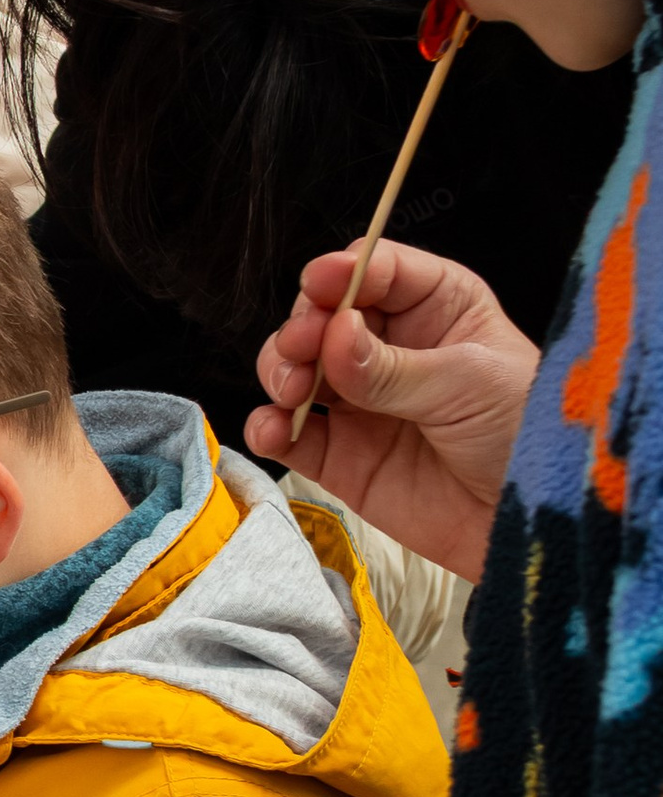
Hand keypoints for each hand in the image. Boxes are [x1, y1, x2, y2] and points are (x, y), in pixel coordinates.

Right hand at [247, 239, 537, 584]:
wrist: (528, 524)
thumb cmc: (525, 434)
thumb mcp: (468, 384)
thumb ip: (391, 366)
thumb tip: (332, 336)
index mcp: (437, 309)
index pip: (378, 272)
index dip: (344, 273)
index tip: (319, 285)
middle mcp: (392, 348)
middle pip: (323, 316)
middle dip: (304, 327)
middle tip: (301, 349)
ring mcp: (361, 403)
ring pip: (297, 369)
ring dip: (280, 372)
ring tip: (291, 391)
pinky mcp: (341, 456)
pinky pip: (290, 435)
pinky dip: (269, 428)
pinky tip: (272, 428)